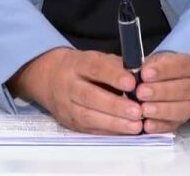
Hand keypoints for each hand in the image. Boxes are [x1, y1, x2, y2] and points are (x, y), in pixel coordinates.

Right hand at [7, 47, 142, 134]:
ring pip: (87, 116)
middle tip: (137, 111)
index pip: (95, 68)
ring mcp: (66, 105)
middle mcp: (68, 85)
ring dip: (113, 123)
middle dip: (115, 105)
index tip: (132, 82)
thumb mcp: (95, 58)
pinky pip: (88, 129)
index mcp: (76, 64)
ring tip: (135, 126)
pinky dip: (108, 131)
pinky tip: (125, 132)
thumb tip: (140, 75)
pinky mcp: (69, 122)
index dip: (113, 76)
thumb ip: (116, 65)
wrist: (48, 78)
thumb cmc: (81, 68)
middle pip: (89, 96)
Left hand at [134, 52, 189, 133]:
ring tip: (143, 109)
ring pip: (180, 109)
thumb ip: (146, 66)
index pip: (180, 66)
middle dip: (160, 92)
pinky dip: (159, 126)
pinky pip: (173, 126)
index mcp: (189, 66)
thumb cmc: (160, 72)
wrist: (169, 85)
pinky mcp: (182, 122)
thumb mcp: (155, 62)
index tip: (144, 74)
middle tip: (140, 93)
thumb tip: (134, 75)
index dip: (162, 71)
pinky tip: (147, 124)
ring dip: (160, 110)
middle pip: (181, 89)